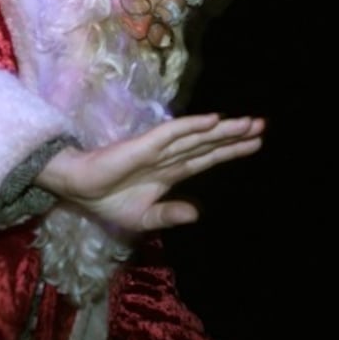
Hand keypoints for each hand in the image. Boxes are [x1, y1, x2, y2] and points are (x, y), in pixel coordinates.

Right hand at [34, 113, 263, 230]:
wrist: (77, 191)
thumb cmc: (106, 202)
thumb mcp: (143, 219)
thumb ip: (169, 215)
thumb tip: (198, 213)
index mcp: (169, 173)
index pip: (205, 158)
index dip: (229, 151)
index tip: (256, 143)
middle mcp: (168, 157)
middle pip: (207, 143)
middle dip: (234, 135)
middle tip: (262, 124)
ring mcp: (157, 149)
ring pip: (196, 136)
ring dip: (222, 129)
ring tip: (249, 122)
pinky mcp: (143, 145)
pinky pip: (172, 133)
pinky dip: (192, 126)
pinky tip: (213, 120)